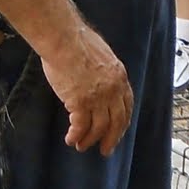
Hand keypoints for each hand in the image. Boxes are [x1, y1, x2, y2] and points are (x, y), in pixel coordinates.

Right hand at [41, 23, 133, 155]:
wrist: (62, 38)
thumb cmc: (76, 40)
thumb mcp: (102, 55)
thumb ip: (105, 71)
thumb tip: (99, 80)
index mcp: (119, 77)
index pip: (126, 106)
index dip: (121, 123)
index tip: (117, 132)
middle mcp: (112, 90)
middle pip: (117, 122)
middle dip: (112, 139)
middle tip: (106, 150)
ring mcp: (97, 98)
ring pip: (99, 128)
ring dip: (90, 140)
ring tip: (81, 146)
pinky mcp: (80, 102)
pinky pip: (80, 126)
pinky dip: (76, 135)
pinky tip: (70, 139)